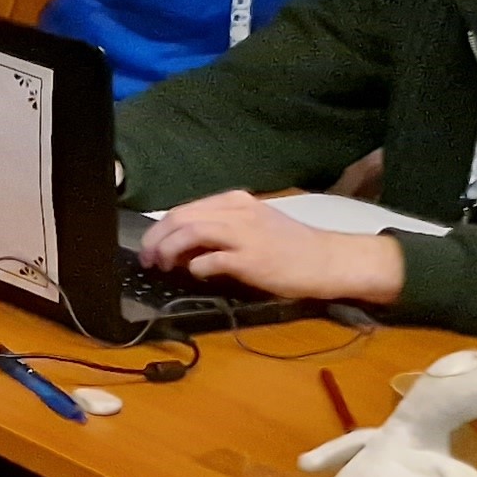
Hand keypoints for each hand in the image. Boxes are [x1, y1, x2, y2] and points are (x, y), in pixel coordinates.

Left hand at [134, 192, 407, 305]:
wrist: (328, 260)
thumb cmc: (290, 246)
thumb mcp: (252, 226)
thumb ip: (218, 229)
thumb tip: (181, 246)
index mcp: (235, 201)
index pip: (183, 209)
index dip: (159, 229)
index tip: (151, 248)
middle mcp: (238, 212)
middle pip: (179, 218)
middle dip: (155, 239)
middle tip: (149, 260)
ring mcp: (245, 234)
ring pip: (189, 233)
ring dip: (168, 251)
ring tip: (164, 266)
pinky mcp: (251, 259)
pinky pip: (209, 260)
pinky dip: (195, 267)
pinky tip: (197, 274)